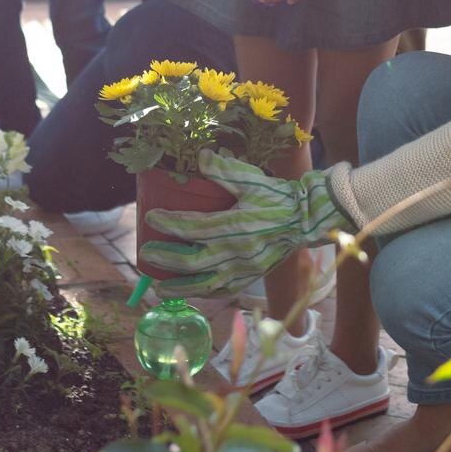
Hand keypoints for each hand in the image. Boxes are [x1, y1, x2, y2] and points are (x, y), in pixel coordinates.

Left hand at [138, 151, 347, 295]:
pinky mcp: (250, 277)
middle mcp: (236, 252)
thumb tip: (201, 157)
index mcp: (234, 225)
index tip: (150, 216)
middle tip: (145, 253)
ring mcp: (243, 269)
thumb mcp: (252, 179)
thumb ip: (225, 170)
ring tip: (158, 286)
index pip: (192, 227)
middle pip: (192, 261)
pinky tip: (189, 292)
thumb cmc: (277, 197)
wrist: (305, 220)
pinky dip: (202, 294)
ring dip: (179, 287)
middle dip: (165, 259)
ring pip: (204, 284)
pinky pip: (222, 291)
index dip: (168, 223)